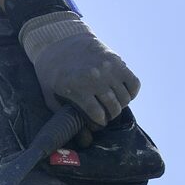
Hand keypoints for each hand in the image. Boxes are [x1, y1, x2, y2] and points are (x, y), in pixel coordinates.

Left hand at [20, 12, 139, 126]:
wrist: (58, 43)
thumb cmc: (52, 74)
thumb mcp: (50, 96)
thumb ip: (66, 117)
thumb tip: (85, 141)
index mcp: (76, 87)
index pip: (98, 115)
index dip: (98, 123)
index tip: (95, 123)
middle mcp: (94, 77)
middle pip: (113, 107)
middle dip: (110, 116)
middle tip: (104, 115)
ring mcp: (108, 68)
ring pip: (125, 98)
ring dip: (120, 105)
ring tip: (111, 105)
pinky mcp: (117, 61)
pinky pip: (134, 84)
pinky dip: (131, 93)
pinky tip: (121, 94)